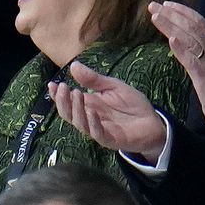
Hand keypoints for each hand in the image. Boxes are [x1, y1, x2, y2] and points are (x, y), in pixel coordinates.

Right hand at [50, 62, 166, 161]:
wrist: (153, 122)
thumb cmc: (132, 105)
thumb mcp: (114, 87)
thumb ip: (94, 79)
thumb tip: (74, 65)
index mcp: (89, 106)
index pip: (68, 102)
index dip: (58, 95)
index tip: (52, 84)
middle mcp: (90, 118)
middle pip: (69, 113)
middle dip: (63, 101)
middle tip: (63, 87)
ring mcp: (98, 130)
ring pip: (80, 123)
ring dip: (76, 109)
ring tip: (77, 94)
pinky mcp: (110, 139)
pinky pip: (97, 133)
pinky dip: (93, 123)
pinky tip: (92, 111)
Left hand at [149, 1, 204, 134]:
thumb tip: (198, 40)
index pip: (200, 23)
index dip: (183, 12)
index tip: (167, 5)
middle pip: (193, 27)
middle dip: (173, 15)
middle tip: (154, 6)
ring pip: (191, 39)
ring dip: (172, 26)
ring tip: (157, 16)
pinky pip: (192, 61)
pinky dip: (182, 48)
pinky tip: (171, 39)